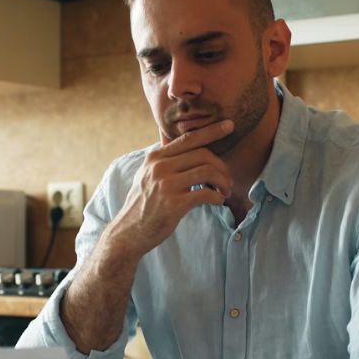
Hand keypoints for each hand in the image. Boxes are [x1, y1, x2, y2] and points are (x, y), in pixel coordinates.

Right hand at [102, 120, 234, 260]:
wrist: (129, 232)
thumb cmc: (143, 204)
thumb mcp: (146, 175)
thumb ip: (163, 160)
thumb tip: (180, 144)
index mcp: (155, 157)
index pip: (188, 138)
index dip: (211, 131)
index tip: (229, 126)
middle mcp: (159, 167)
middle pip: (203, 154)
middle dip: (222, 167)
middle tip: (228, 181)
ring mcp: (166, 185)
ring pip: (208, 172)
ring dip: (223, 182)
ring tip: (225, 192)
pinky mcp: (174, 204)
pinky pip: (206, 194)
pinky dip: (217, 197)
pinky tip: (217, 202)